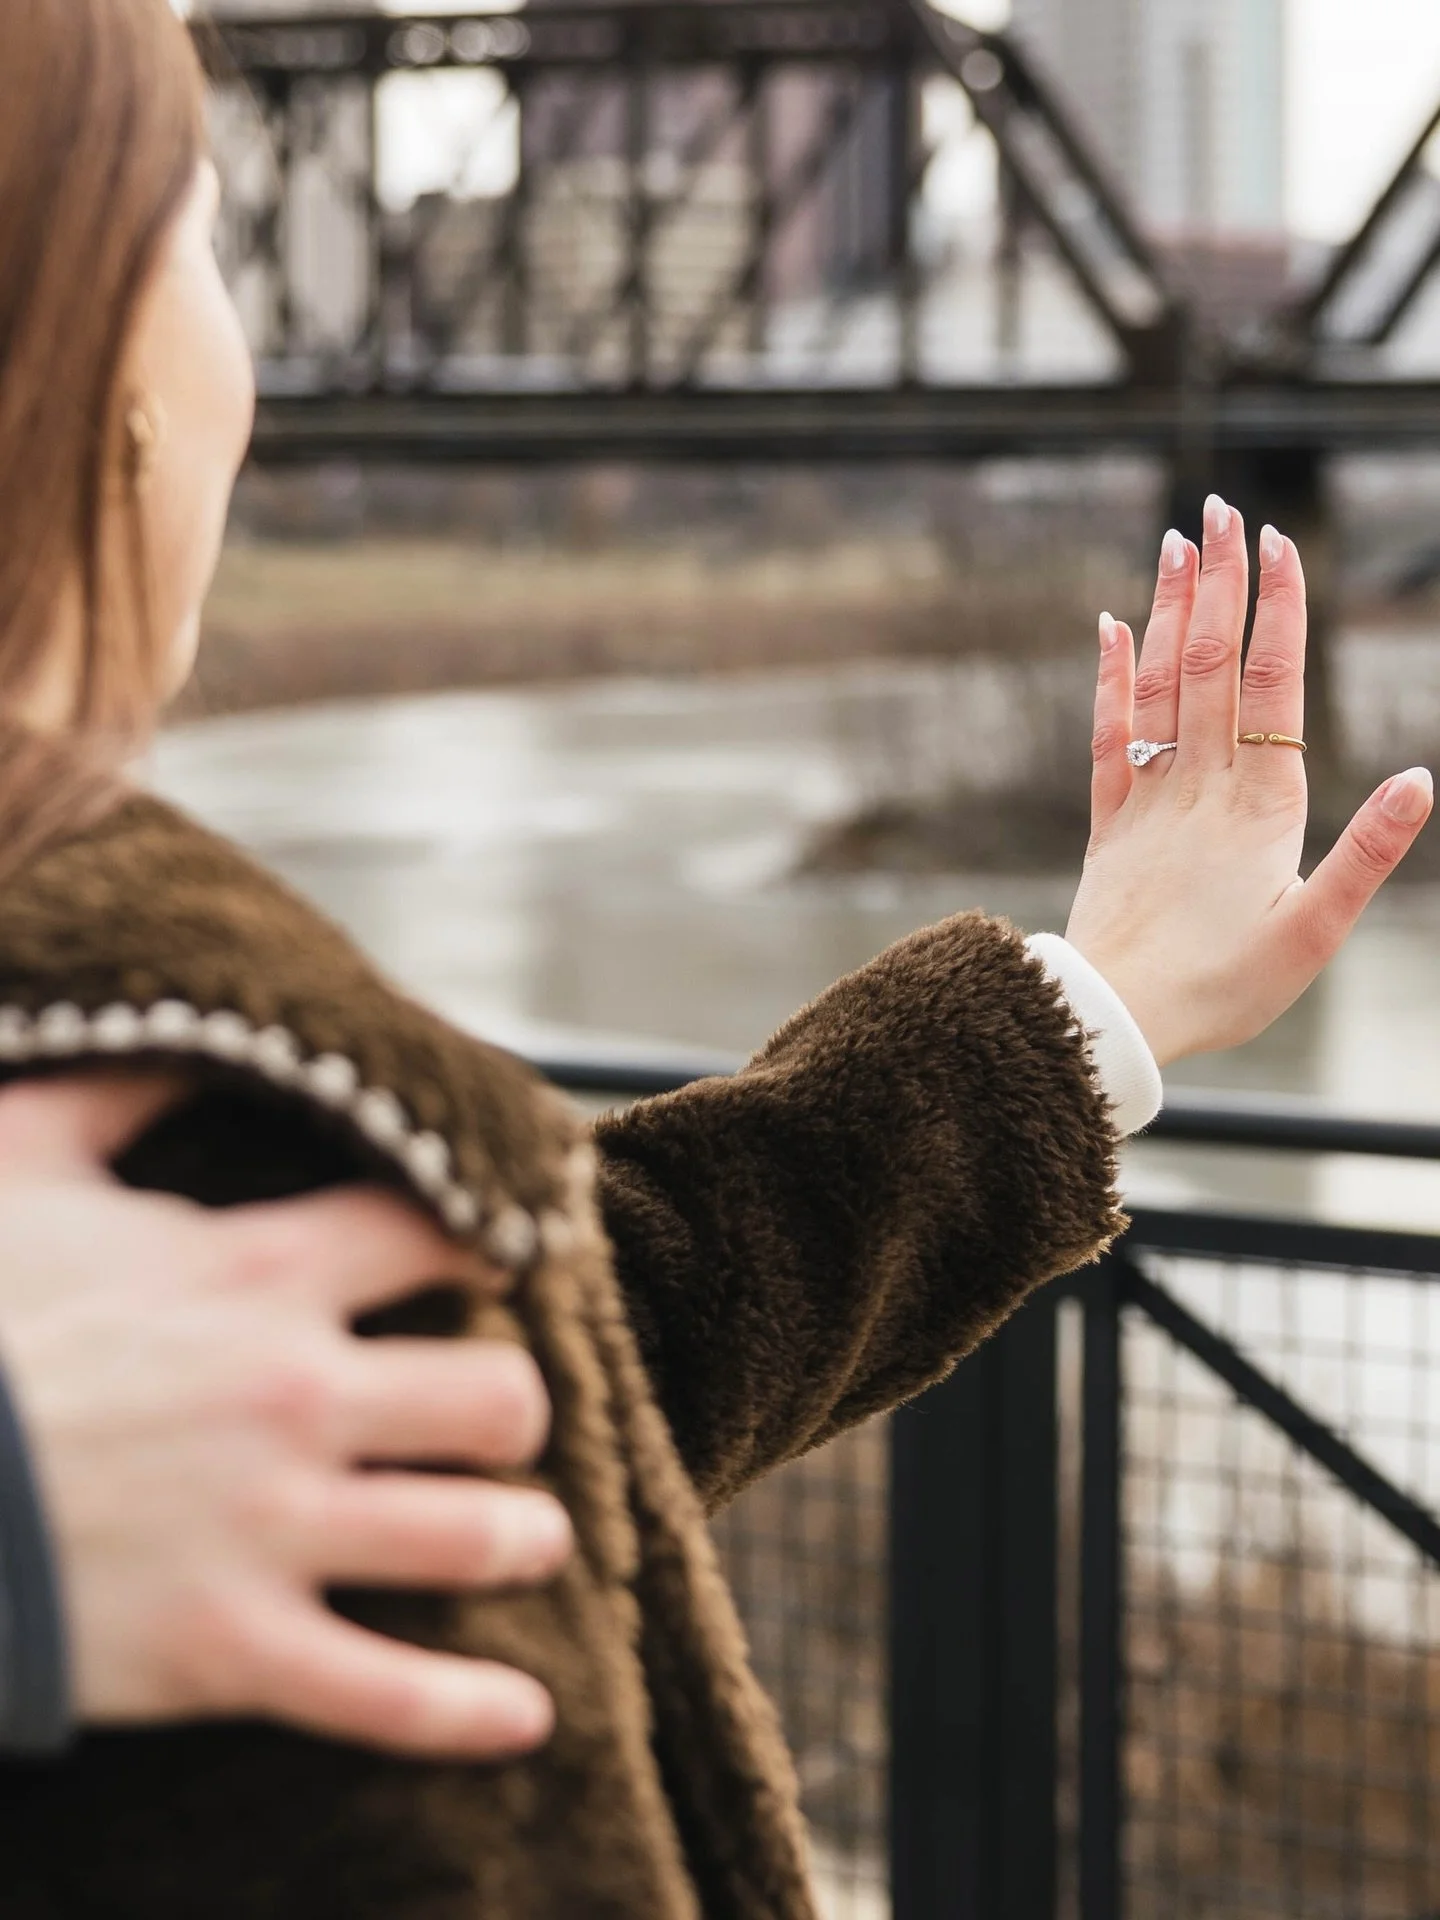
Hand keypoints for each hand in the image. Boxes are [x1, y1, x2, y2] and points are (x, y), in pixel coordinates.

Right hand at [0, 1074, 570, 1756]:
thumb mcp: (23, 1158)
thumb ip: (128, 1084)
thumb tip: (204, 1032)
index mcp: (258, 1273)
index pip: (438, 1238)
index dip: (484, 1246)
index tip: (489, 1268)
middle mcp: (295, 1397)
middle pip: (496, 1396)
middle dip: (514, 1409)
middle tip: (499, 1419)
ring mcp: (271, 1530)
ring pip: (477, 1536)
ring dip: (520, 1538)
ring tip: (527, 1536)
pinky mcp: (230, 1650)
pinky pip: (387, 1697)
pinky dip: (470, 1717)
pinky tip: (528, 1719)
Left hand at [1066, 498, 1431, 1067]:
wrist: (1118, 1019)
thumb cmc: (1222, 987)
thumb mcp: (1314, 931)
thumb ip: (1367, 853)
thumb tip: (1420, 779)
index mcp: (1259, 806)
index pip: (1272, 684)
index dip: (1275, 610)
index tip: (1275, 542)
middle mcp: (1199, 786)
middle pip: (1210, 664)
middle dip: (1220, 583)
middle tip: (1222, 508)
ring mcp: (1148, 799)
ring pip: (1158, 685)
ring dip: (1168, 609)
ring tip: (1176, 540)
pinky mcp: (1109, 824)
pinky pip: (1108, 735)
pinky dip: (1111, 677)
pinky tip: (1110, 625)